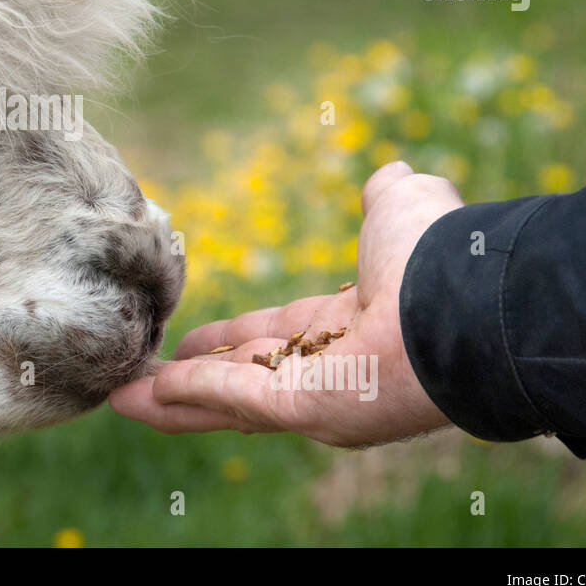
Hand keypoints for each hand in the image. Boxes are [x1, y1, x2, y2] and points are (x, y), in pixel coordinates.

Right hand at [110, 161, 463, 446]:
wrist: (465, 300)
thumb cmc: (438, 256)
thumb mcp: (403, 208)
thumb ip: (386, 199)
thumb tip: (390, 175)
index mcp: (350, 326)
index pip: (275, 336)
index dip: (230, 337)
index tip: (189, 340)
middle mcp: (329, 369)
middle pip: (242, 378)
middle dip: (191, 381)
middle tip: (143, 379)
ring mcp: (315, 396)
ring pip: (226, 399)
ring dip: (173, 400)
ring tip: (120, 399)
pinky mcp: (301, 410)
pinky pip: (230, 400)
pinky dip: (182, 397)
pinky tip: (136, 397)